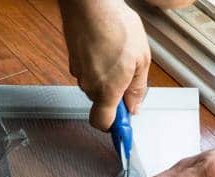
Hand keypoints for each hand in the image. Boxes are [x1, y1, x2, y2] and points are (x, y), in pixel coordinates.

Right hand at [60, 0, 149, 129]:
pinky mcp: (73, 59)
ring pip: (94, 85)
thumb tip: (134, 107)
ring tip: (118, 54)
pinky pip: (88, 70)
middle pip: (101, 102)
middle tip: (129, 74)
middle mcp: (89, 85)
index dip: (113, 126)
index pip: (102, 123)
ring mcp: (78, 72)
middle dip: (114, 94)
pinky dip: (97, 63)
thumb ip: (137, 88)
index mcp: (107, 90)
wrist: (90, 3)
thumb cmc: (116, 26)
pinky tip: (106, 46)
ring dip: (106, 76)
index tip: (124, 124)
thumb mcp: (141, 60)